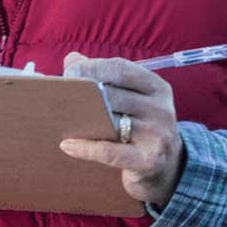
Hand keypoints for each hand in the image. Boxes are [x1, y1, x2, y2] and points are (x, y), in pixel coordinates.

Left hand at [57, 53, 185, 204]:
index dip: (91, 68)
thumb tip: (72, 59)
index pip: (120, 69)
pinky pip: (110, 152)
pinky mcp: (149, 160)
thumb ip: (103, 77)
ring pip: (110, 122)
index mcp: (156, 87)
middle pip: (112, 95)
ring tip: (59, 119)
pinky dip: (86, 148)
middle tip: (58, 99)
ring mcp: (157, 135)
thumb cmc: (140, 128)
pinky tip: (67, 145)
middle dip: (81, 95)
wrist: (169, 168)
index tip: (69, 73)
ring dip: (80, 121)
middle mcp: (160, 108)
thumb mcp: (131, 99)